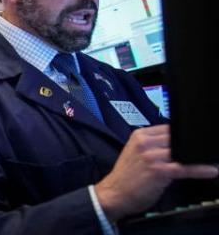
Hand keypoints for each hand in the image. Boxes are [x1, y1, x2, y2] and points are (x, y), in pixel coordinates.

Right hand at [95, 125, 217, 221]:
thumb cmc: (126, 176)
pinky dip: (200, 170)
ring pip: (183, 152)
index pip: (169, 128)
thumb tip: (175, 144)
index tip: (194, 138)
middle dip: (191, 145)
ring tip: (211, 159)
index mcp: (139, 136)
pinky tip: (211, 170)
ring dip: (198, 157)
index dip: (183, 134)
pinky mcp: (159, 171)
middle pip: (177, 138)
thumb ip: (152, 145)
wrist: (114, 193)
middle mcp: (145, 143)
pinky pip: (185, 168)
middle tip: (206, 149)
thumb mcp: (135, 153)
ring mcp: (152, 156)